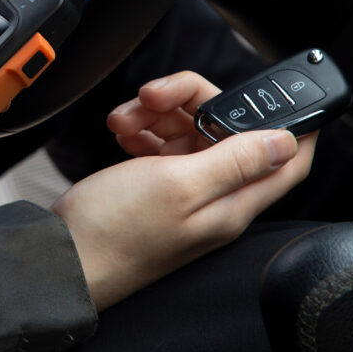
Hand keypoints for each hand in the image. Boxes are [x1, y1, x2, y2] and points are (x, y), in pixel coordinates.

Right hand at [52, 71, 315, 310]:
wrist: (60, 257)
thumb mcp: (178, 184)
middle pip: (228, 132)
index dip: (292, 125)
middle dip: (194, 103)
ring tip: (124, 120)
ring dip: (157, 115)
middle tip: (155, 96)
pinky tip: (122, 133)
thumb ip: (235, 161)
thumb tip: (286, 141)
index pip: (287, 161)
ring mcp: (182, 193)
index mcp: (231, 202)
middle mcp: (213, 198)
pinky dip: (143, 131)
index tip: (274, 94)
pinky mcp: (153, 189)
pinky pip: (161, 147)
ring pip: (189, 134)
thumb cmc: (113, 231)